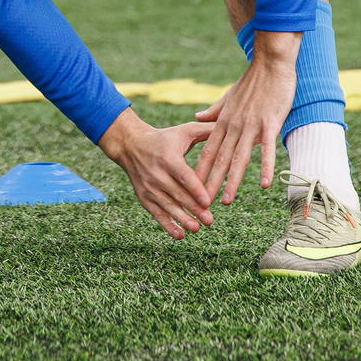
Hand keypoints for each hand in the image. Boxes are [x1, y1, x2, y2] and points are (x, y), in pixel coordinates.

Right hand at [97, 108, 217, 238]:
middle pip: (177, 194)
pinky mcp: (144, 198)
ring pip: (167, 207)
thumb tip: (228, 124)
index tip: (208, 201)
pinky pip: (156, 214)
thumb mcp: (183, 130)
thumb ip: (206, 130)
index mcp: (168, 157)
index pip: (183, 176)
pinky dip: (167, 226)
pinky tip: (180, 235)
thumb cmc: (165, 138)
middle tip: (210, 220)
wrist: (131, 145)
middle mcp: (156, 174)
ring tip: (198, 229)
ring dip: (183, 219)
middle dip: (194, 209)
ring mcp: (149, 187)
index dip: (195, 189)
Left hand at [192, 31, 297, 205]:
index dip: (201, 170)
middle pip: (220, 159)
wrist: (270, 64)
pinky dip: (265, 167)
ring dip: (232, 181)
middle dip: (211, 183)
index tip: (192, 187)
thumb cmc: (252, 81)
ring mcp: (251, 126)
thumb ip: (213, 110)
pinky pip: (267, 149)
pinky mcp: (269, 123)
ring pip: (239, 158)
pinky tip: (265, 184)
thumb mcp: (228, 96)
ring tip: (226, 200)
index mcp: (224, 121)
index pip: (209, 150)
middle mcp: (234, 126)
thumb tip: (197, 117)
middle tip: (203, 204)